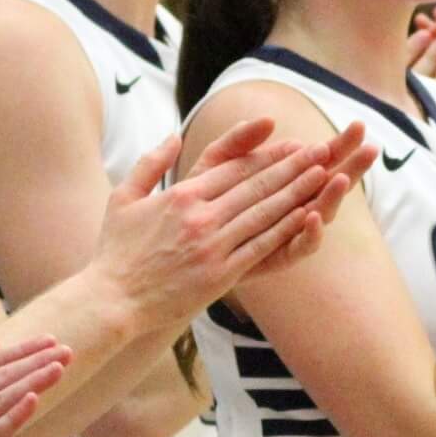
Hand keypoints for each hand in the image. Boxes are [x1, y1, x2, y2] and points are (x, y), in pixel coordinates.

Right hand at [91, 119, 366, 320]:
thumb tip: (172, 136)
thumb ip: (150, 163)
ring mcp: (212, 246)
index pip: (232, 168)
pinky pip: (260, 247)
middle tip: (320, 150)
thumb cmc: (115, 251)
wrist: (112, 300)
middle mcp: (199, 216)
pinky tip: (307, 217)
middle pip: (255, 185)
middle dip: (291, 166)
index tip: (290, 144)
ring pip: (263, 212)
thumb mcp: (123, 197)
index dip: (266, 155)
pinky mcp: (220, 274)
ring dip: (297, 192)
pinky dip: (286, 230)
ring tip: (323, 175)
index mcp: (180, 195)